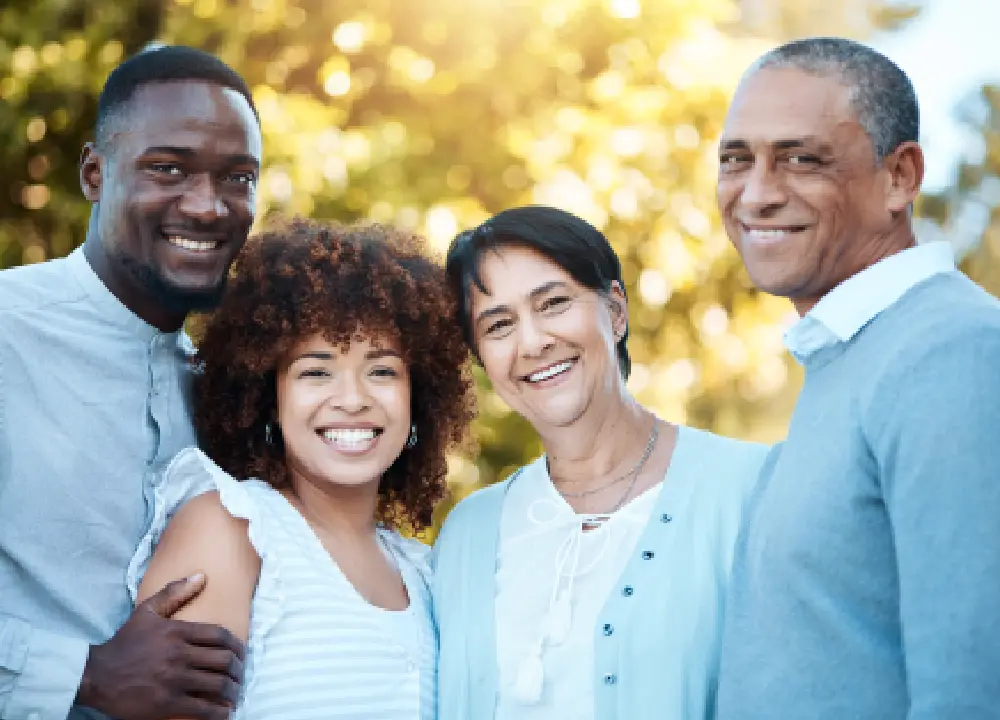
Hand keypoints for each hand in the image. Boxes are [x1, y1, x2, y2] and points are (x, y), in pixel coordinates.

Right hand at [76, 574, 245, 719]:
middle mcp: (179, 655)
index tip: (241, 654)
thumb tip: (202, 576)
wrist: (96, 675)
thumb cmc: (124, 643)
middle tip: (240, 675)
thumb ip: (174, 592)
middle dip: (238, 669)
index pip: (220, 636)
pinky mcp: (166, 703)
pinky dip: (219, 712)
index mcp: (177, 632)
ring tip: (235, 693)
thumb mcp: (147, 612)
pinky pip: (202, 708)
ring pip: (217, 684)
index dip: (237, 646)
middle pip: (223, 660)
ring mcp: (174, 680)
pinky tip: (224, 711)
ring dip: (233, 690)